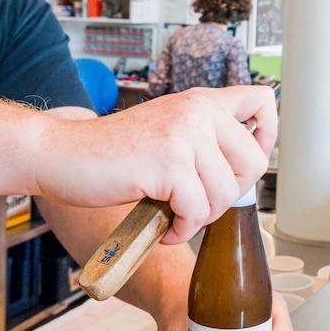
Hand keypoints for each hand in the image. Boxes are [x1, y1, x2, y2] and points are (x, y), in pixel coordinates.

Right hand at [30, 86, 276, 243]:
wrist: (63, 155)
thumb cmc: (113, 153)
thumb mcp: (167, 130)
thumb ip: (202, 137)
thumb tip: (243, 167)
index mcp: (201, 101)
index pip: (262, 100)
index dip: (266, 134)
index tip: (242, 161)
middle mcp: (198, 111)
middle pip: (253, 163)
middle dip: (228, 195)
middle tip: (196, 202)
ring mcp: (184, 135)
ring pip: (225, 194)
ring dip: (200, 217)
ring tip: (173, 214)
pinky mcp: (168, 164)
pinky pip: (197, 211)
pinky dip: (181, 229)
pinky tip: (163, 225)